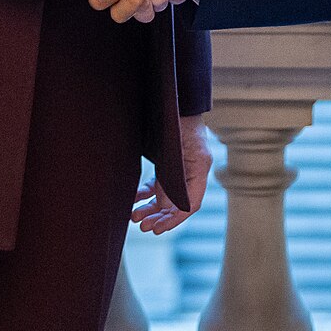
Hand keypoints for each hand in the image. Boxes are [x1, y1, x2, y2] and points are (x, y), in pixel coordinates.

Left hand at [132, 115, 212, 233]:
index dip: (175, 219)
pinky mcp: (164, 168)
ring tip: (134, 217)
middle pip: (176, 206)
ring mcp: (175, 172)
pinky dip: (143, 196)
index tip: (158, 228)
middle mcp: (188, 176)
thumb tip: (175, 204)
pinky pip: (154, 189)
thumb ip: (180, 172)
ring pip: (163, 201)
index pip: (190, 205)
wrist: (172, 103)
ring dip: (150, 211)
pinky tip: (133, 199)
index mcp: (198, 171)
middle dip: (160, 219)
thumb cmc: (180, 121)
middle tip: (143, 226)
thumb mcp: (184, 146)